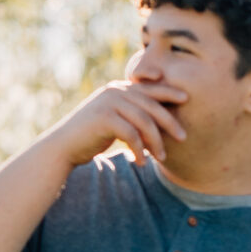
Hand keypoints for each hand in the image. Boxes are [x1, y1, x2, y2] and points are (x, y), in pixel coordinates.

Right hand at [50, 79, 187, 172]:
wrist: (64, 147)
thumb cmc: (92, 136)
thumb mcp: (114, 120)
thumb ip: (132, 113)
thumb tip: (159, 120)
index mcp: (118, 89)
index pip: (149, 89)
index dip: (169, 92)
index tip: (186, 99)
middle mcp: (114, 91)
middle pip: (151, 105)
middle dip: (170, 122)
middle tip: (183, 137)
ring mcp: (108, 103)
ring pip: (144, 121)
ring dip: (155, 142)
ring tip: (162, 157)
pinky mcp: (104, 118)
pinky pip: (131, 134)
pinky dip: (140, 150)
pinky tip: (142, 162)